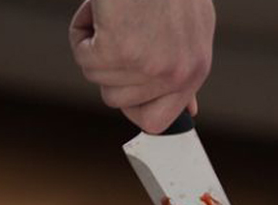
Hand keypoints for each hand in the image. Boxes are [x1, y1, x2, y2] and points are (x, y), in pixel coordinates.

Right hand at [69, 0, 214, 133]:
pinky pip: (82, 58)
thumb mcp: (188, 31)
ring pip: (97, 78)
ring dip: (95, 45)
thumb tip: (189, 112)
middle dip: (109, 67)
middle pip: (117, 101)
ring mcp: (149, 65)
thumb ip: (183, 71)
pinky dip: (81, 32)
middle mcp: (177, 72)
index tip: (123, 85)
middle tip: (122, 29)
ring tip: (114, 12)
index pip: (160, 121)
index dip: (133, 106)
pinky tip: (100, 9)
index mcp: (196, 68)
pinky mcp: (119, 51)